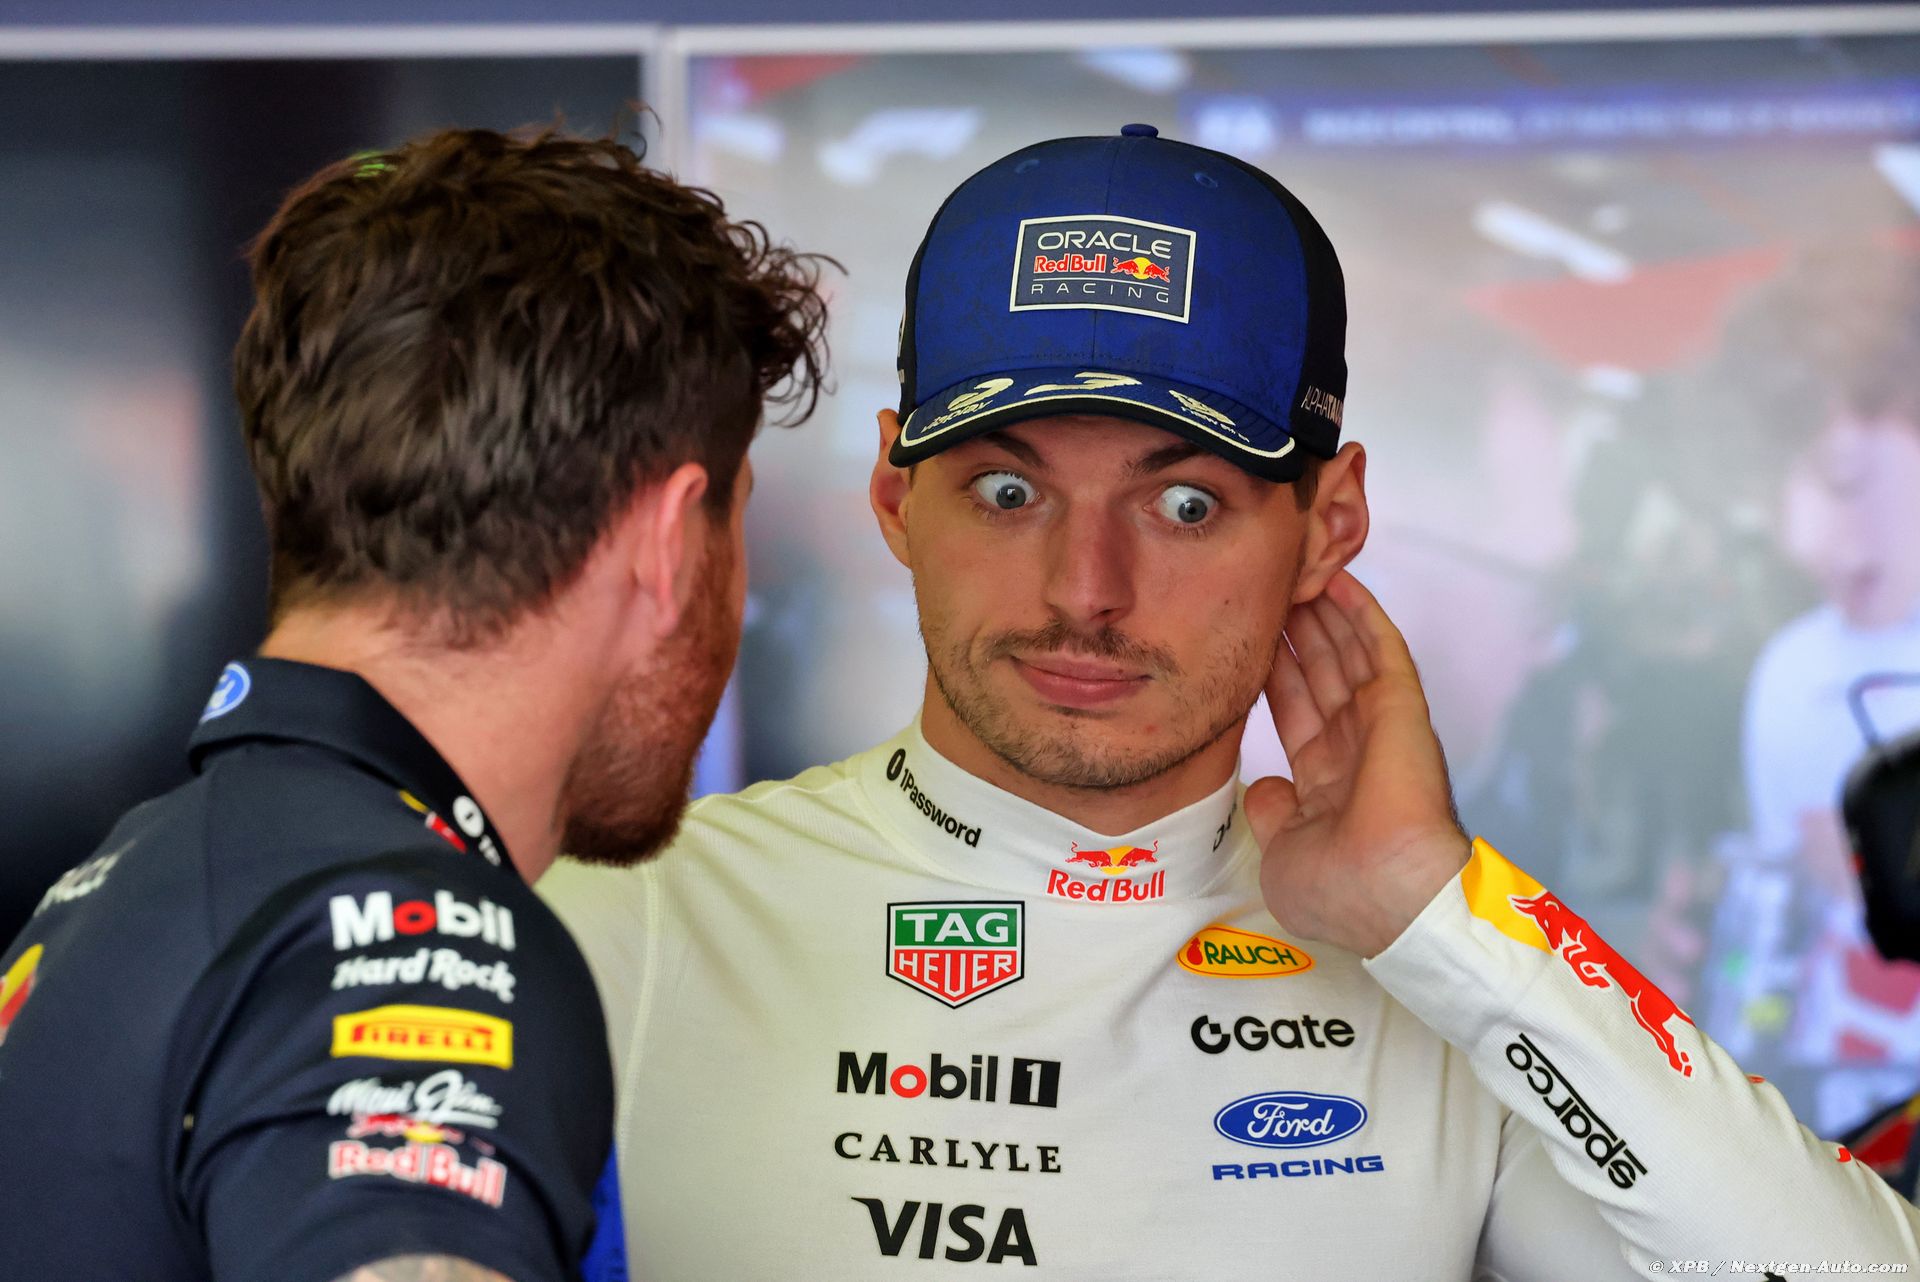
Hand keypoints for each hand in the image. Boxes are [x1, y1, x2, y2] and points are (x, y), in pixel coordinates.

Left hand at [1245, 569, 1470, 957]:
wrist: (1389, 897)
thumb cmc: (1341, 892)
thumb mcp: (1284, 853)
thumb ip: (1273, 813)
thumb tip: (1266, 787)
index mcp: (1330, 784)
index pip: (1297, 714)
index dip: (1275, 676)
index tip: (1250, 643)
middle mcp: (1357, 749)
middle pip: (1320, 675)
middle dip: (1296, 634)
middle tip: (1269, 589)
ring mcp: (1382, 726)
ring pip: (1348, 653)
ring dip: (1324, 614)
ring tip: (1298, 571)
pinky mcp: (1402, 708)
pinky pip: (1381, 649)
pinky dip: (1363, 614)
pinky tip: (1341, 581)